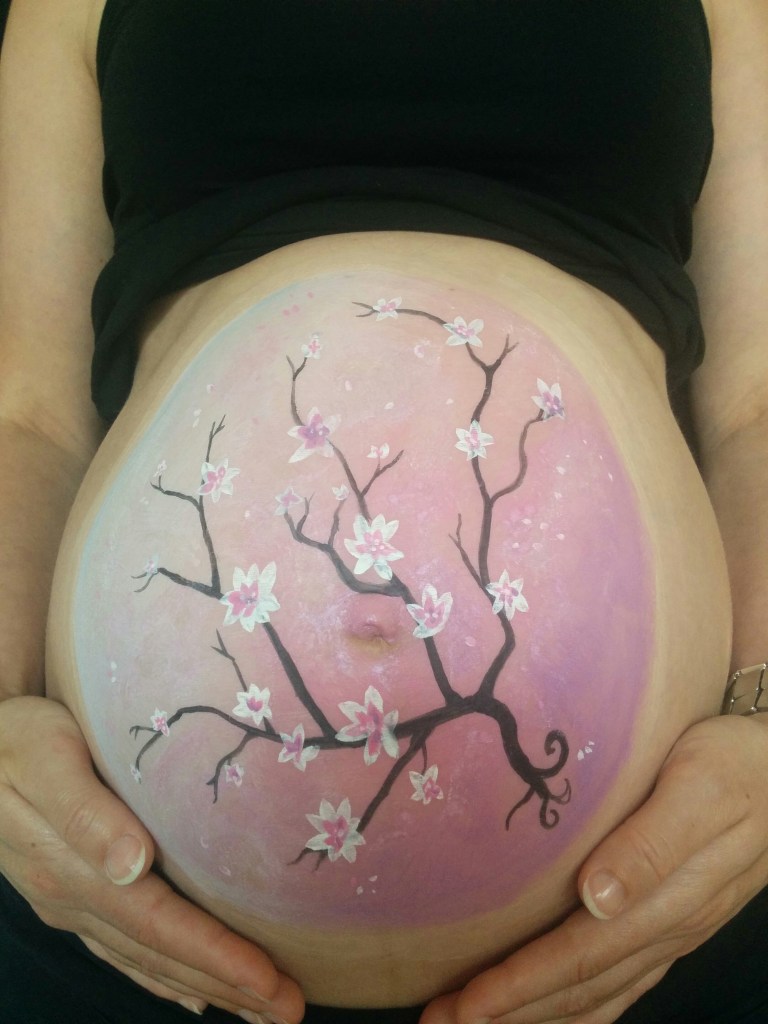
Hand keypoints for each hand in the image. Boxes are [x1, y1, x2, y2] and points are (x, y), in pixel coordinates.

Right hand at [0, 695, 303, 1021]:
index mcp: (71, 870)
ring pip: (147, 958)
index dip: (216, 955)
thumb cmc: (15, 739)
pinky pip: (123, 949)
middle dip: (230, 983)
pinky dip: (163, 976)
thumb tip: (132, 864)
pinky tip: (192, 992)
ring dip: (206, 984)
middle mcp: (72, 899)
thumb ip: (84, 811)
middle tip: (290, 1010)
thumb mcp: (43, 758)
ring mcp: (69, 903)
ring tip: (260, 1008)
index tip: (270, 979)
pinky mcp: (70, 894)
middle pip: (161, 953)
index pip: (158, 925)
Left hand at [420, 714, 767, 1023]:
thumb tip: (598, 895)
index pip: (579, 956)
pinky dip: (579, 1009)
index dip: (519, 986)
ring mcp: (669, 932)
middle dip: (507, 1012)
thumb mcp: (701, 788)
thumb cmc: (738, 765)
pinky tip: (552, 1017)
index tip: (466, 1006)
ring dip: (534, 1016)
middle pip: (578, 986)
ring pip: (596, 994)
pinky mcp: (670, 922)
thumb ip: (652, 842)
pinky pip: (620, 983)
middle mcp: (664, 929)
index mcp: (666, 900)